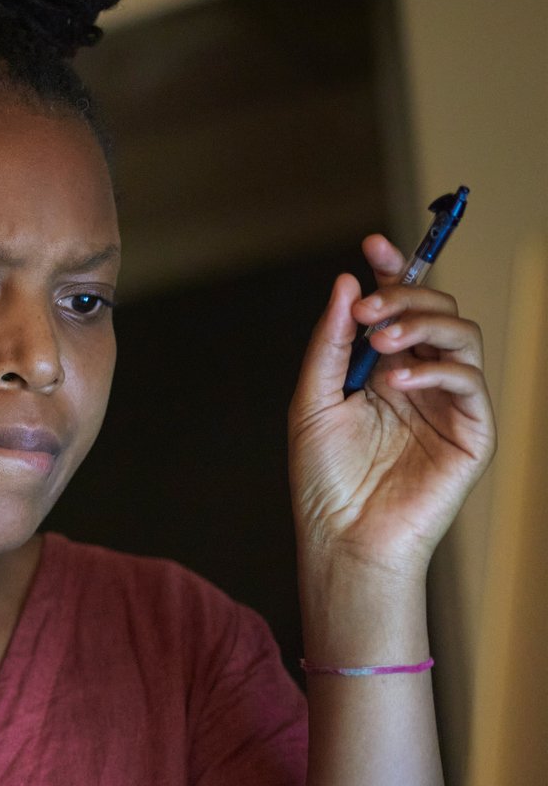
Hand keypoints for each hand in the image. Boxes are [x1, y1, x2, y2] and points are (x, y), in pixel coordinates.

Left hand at [289, 234, 494, 581]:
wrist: (341, 540)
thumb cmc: (324, 482)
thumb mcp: (312, 401)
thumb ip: (330, 344)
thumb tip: (348, 283)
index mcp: (385, 370)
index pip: (400, 308)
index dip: (394, 270)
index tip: (374, 244)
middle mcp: (421, 380)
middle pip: (437, 310)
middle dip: (405, 295)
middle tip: (370, 309)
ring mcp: (449, 404)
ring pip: (462, 335)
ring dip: (423, 324)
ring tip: (383, 340)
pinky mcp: (472, 432)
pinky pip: (470, 381)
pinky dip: (436, 368)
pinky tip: (398, 379)